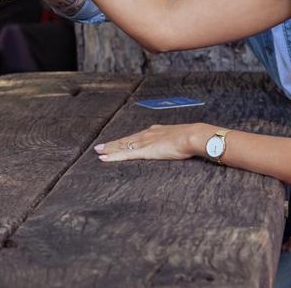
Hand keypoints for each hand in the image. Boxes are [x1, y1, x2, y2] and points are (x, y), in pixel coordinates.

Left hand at [93, 123, 209, 161]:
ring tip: (98, 151)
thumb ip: (176, 142)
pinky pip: (124, 155)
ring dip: (109, 149)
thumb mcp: (181, 139)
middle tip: (100, 146)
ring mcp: (144, 143)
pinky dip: (113, 157)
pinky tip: (104, 158)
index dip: (125, 140)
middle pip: (125, 140)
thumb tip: (179, 146)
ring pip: (121, 146)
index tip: (117, 142)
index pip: (135, 137)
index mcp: (154, 131)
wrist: (193, 136)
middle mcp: (146, 135)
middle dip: (113, 144)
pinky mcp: (144, 151)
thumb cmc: (191, 138)